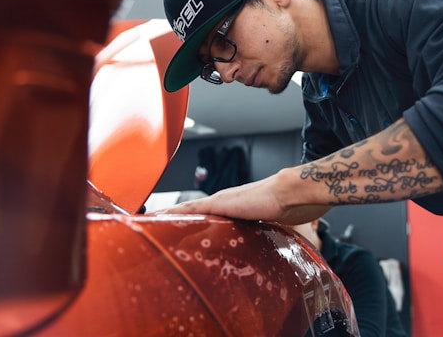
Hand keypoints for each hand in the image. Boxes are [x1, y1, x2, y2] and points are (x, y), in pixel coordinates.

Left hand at [161, 171, 330, 224]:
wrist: (293, 192)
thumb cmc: (287, 206)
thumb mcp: (270, 223)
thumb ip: (261, 232)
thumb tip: (264, 250)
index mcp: (232, 207)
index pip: (203, 214)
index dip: (187, 220)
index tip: (171, 228)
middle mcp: (222, 201)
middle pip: (190, 211)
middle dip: (171, 219)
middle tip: (152, 227)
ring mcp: (220, 201)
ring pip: (187, 209)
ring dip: (169, 216)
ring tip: (149, 222)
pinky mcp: (220, 204)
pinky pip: (192, 208)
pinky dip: (175, 212)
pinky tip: (162, 217)